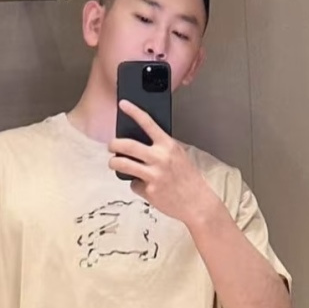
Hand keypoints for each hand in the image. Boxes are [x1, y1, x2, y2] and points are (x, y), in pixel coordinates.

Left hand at [109, 100, 217, 224]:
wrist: (197, 203)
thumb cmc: (188, 179)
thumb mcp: (178, 156)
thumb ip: (162, 148)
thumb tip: (142, 143)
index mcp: (168, 145)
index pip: (148, 123)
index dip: (133, 111)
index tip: (122, 104)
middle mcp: (160, 158)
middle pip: (127, 145)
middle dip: (114, 144)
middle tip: (111, 146)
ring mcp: (153, 175)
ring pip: (123, 164)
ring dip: (114, 163)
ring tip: (114, 163)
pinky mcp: (149, 191)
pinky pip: (133, 184)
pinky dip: (136, 185)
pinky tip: (145, 187)